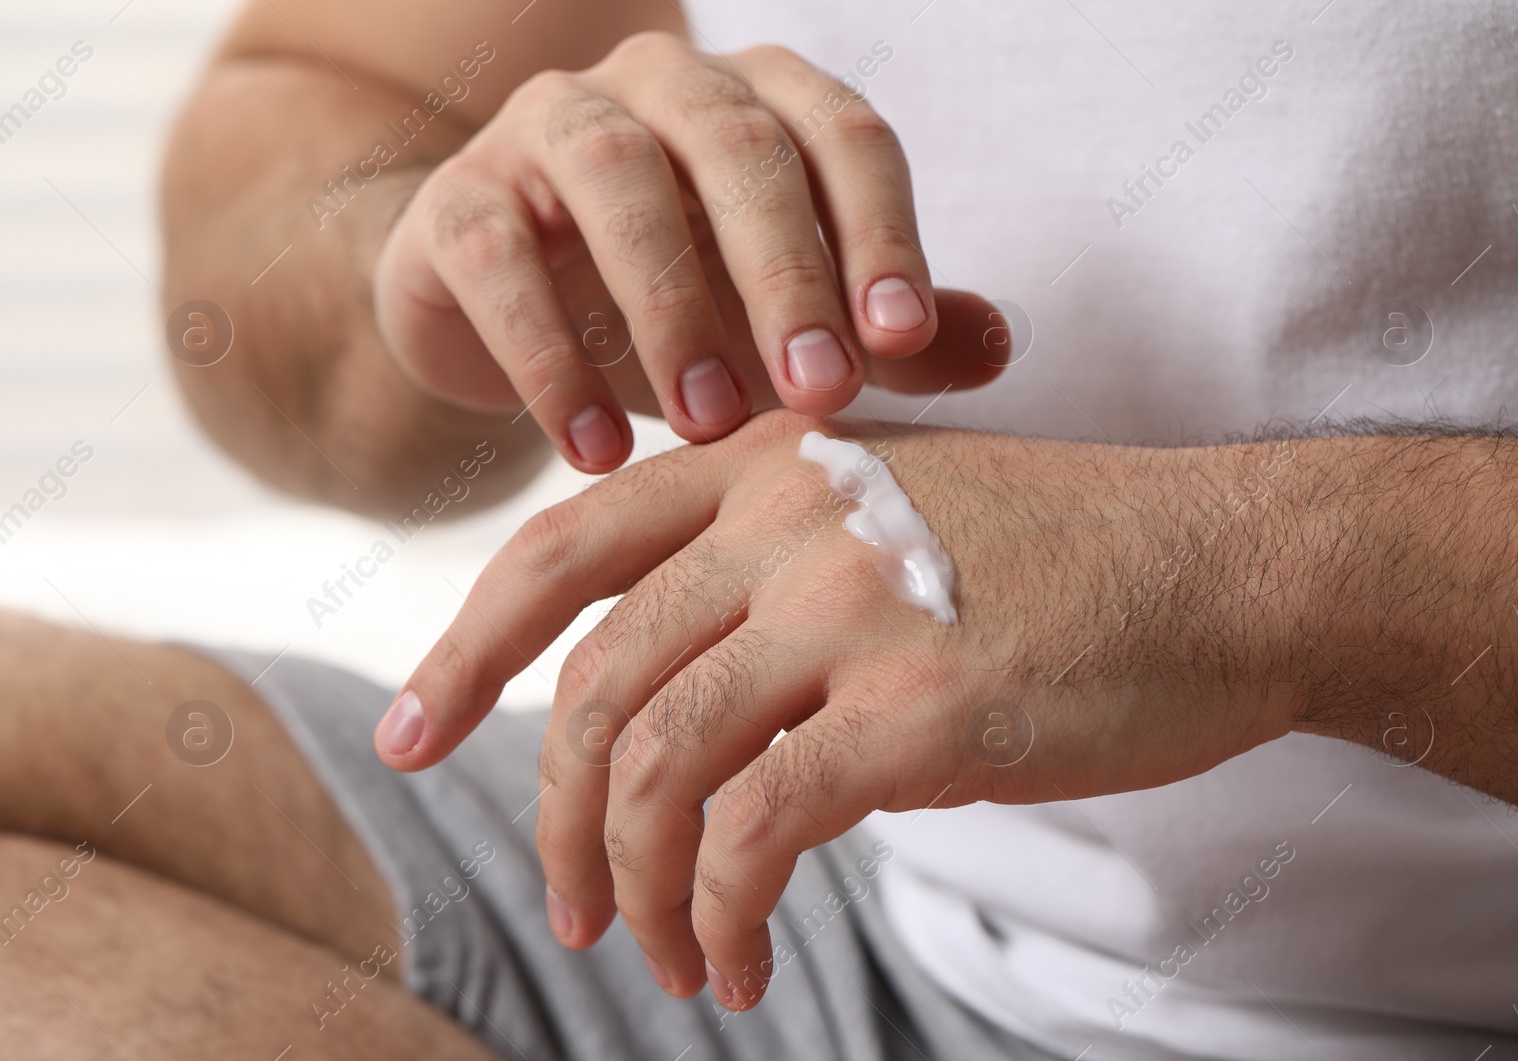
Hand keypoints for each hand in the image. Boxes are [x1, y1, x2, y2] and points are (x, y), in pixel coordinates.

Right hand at [373, 32, 1006, 472]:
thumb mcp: (789, 327)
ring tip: (708, 425)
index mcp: (761, 103)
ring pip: (616, 178)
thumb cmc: (675, 312)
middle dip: (787, 271)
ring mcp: (548, 130)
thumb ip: (888, 334)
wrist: (504, 321)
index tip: (902, 343)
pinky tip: (595, 453)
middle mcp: (659, 88)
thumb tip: (1000, 348)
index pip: (844, 138)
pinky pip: (498, 259)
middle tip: (819, 392)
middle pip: (739, 146)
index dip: (880, 234)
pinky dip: (549, 356)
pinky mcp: (456, 202)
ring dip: (671, 306)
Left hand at [375, 410, 1294, 1007]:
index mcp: (767, 464)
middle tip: (569, 905)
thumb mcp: (893, 514)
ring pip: (654, 767)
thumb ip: (767, 579)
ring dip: (634, 887)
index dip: (463, 649)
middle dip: (549, 816)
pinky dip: (720, 915)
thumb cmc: (1066, 553)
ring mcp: (850, 605)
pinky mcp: (916, 706)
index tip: (408, 739)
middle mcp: (788, 518)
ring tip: (668, 961)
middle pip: (592, 684)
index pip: (558, 549)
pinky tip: (741, 962)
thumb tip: (673, 714)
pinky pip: (754, 832)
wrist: (1230, 567)